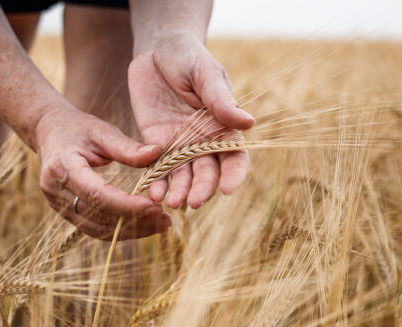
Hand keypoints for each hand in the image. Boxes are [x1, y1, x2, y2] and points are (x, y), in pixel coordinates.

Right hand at [35, 107, 171, 239]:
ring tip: (161, 225)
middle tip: (166, 219)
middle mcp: (56, 190)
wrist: (48, 132)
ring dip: (131, 231)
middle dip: (135, 221)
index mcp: (64, 166)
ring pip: (97, 229)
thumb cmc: (78, 128)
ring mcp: (57, 204)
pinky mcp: (65, 212)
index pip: (97, 194)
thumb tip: (157, 153)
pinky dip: (120, 230)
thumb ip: (127, 146)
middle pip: (98, 216)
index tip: (156, 207)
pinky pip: (94, 228)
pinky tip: (144, 225)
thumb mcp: (102, 130)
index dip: (127, 205)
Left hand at [129, 32, 253, 208]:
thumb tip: (248, 122)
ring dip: (179, 191)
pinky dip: (156, 181)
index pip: (234, 156)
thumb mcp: (205, 73)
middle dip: (202, 188)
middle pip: (208, 172)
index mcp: (223, 125)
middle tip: (194, 202)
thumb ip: (220, 99)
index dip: (234, 175)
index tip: (228, 189)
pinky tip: (152, 192)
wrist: (156, 49)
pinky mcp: (155, 142)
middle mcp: (203, 140)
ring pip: (182, 175)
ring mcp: (179, 144)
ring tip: (172, 202)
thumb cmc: (188, 56)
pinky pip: (157, 166)